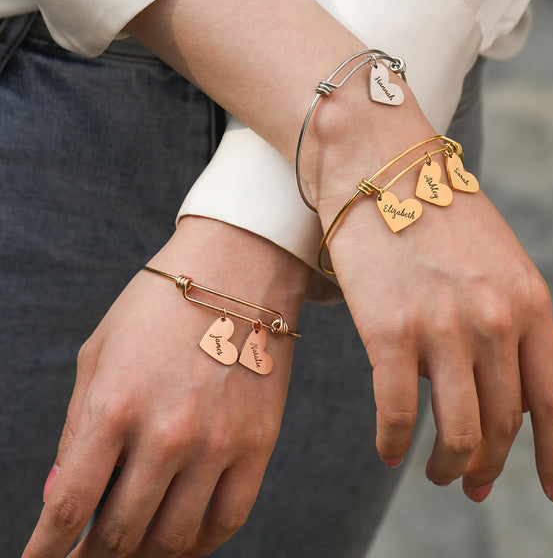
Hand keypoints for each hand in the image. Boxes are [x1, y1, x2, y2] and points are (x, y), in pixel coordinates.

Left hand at [23, 217, 309, 557]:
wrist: (239, 270)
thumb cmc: (160, 307)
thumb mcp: (99, 353)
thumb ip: (76, 429)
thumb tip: (59, 497)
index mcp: (115, 405)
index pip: (69, 508)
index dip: (46, 550)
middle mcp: (167, 432)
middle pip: (120, 534)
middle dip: (94, 556)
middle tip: (87, 554)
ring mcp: (218, 441)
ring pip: (173, 538)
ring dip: (144, 553)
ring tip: (133, 544)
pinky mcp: (258, 442)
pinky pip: (228, 519)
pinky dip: (199, 543)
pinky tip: (181, 539)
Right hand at [310, 86, 552, 505]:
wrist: (377, 159)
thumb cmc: (430, 207)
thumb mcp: (492, 257)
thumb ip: (502, 318)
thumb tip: (482, 381)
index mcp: (528, 299)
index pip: (552, 398)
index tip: (552, 491)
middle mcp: (495, 318)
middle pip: (504, 425)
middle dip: (488, 467)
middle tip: (469, 482)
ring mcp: (443, 326)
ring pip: (458, 432)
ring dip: (448, 466)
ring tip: (436, 472)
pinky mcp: (388, 329)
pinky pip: (398, 414)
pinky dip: (395, 443)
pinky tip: (390, 450)